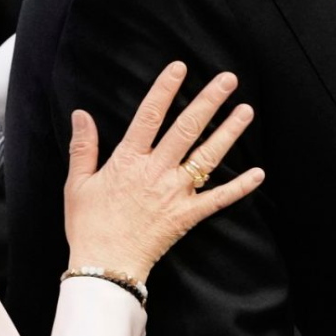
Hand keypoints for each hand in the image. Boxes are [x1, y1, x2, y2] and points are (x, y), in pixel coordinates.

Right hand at [63, 62, 264, 281]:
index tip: (179, 67)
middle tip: (228, 80)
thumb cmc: (88, 225)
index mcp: (128, 161)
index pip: (148, 117)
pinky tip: (258, 173)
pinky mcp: (186, 216)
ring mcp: (174, 193)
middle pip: (186, 130)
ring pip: (206, 157)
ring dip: (228, 133)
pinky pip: (217, 200)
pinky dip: (239, 188)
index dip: (164, 90)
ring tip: (246, 111)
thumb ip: (83, 146)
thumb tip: (80, 114)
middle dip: (209, 102)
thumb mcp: (78, 183)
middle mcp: (155, 172)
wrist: (104, 267)